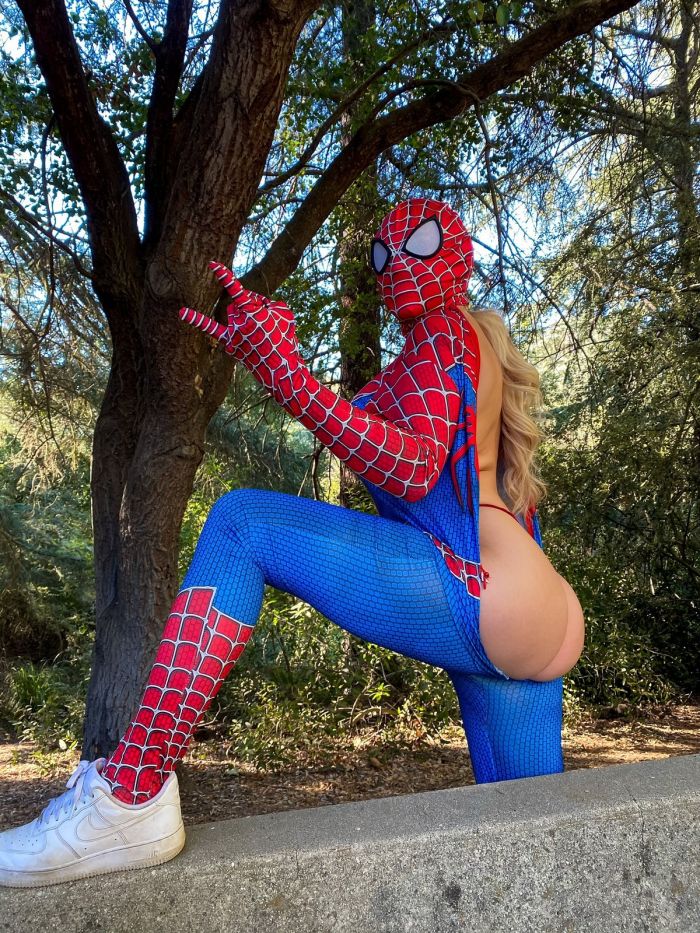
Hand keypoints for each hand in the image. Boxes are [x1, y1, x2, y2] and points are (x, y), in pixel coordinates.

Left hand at [179, 262, 302, 385]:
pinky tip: (181, 312)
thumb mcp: (284, 313)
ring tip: (260, 333)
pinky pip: (210, 328)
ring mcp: (231, 333)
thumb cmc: (285, 339)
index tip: (211, 264)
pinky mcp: (228, 343)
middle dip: (251, 308)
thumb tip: (254, 302)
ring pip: (231, 314)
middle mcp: (238, 321)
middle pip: (237, 304)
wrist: (281, 368)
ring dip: (244, 317)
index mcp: (253, 312)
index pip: (237, 290)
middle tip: (265, 322)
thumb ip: (268, 301)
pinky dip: (196, 319)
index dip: (225, 276)